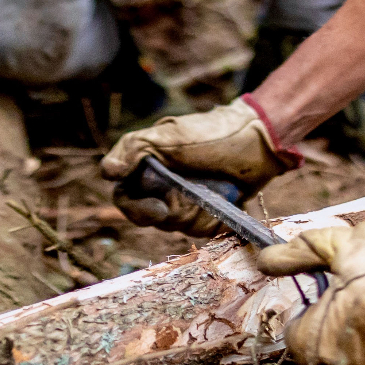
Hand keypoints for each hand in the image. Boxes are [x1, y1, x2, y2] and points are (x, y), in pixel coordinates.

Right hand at [100, 97, 298, 234]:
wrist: (258, 141)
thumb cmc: (211, 134)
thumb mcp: (170, 136)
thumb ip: (134, 149)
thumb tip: (106, 172)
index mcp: (145, 166)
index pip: (124, 198)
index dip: (137, 210)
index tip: (160, 209)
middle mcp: (161, 185)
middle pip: (151, 218)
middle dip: (175, 211)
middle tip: (193, 196)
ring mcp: (185, 200)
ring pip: (178, 226)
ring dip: (196, 214)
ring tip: (213, 191)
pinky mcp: (207, 212)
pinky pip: (202, 230)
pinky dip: (214, 220)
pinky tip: (225, 203)